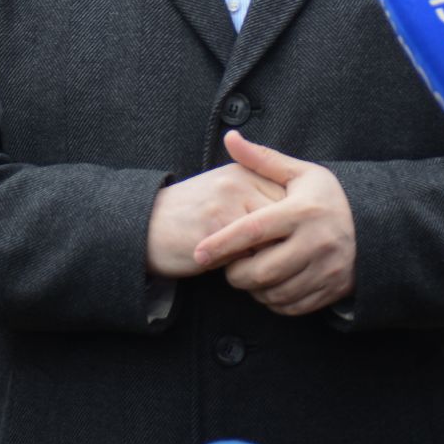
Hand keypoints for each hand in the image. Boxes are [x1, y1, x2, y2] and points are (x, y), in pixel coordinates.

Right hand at [146, 159, 284, 279]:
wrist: (146, 226)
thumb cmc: (191, 215)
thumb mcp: (225, 193)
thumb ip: (259, 198)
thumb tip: (298, 224)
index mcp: (244, 170)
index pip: (289, 195)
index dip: (295, 224)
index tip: (296, 241)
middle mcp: (239, 181)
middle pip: (285, 216)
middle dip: (289, 240)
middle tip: (291, 259)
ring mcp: (226, 204)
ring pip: (271, 236)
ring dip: (273, 256)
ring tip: (271, 268)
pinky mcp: (214, 230)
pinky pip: (249, 254)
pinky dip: (253, 267)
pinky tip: (247, 273)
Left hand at [192, 131, 356, 316]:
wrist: (376, 225)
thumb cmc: (328, 197)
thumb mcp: (300, 173)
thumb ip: (262, 158)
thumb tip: (230, 138)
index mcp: (302, 212)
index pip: (253, 231)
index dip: (222, 244)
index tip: (199, 252)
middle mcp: (315, 242)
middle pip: (261, 271)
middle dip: (236, 274)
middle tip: (229, 267)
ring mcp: (326, 270)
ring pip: (274, 293)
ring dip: (253, 289)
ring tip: (249, 274)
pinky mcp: (331, 290)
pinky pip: (291, 307)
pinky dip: (273, 301)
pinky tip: (270, 286)